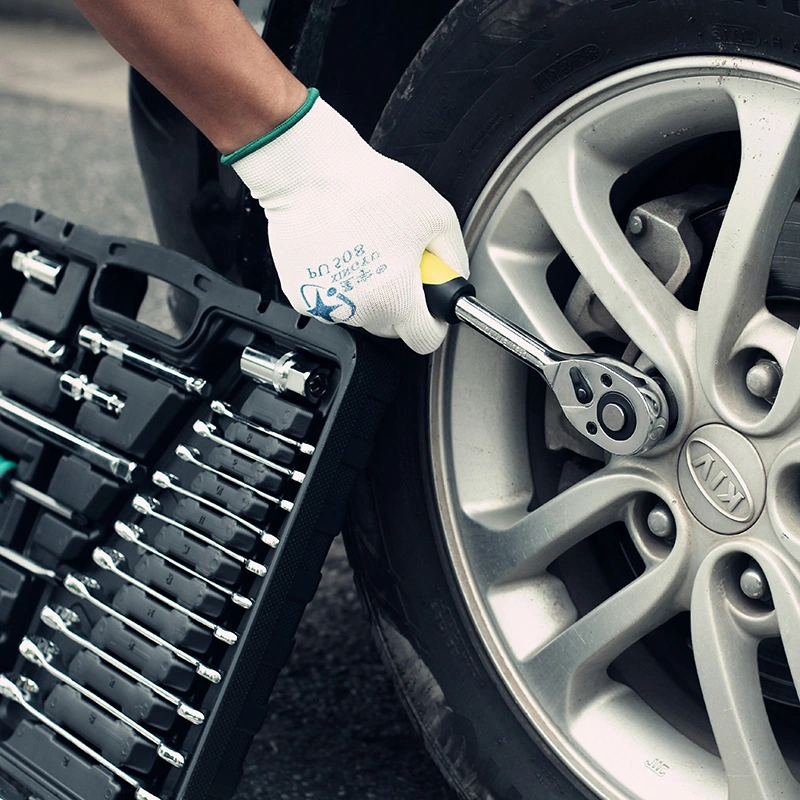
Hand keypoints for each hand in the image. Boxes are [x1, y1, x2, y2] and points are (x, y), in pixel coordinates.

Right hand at [229, 92, 468, 353]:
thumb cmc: (367, 189)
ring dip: (367, 291)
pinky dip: (337, 283)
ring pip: (361, 313)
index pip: (426, 340)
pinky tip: (339, 249)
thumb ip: (454, 259)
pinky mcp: (300, 297)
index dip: (434, 320)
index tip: (431, 304)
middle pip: (392, 327)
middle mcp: (360, 311)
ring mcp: (327, 307)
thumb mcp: (437, 217)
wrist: (308, 173)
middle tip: (395, 260)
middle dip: (400, 302)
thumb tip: (453, 280)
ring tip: (364, 247)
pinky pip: (330, 299)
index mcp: (396, 299)